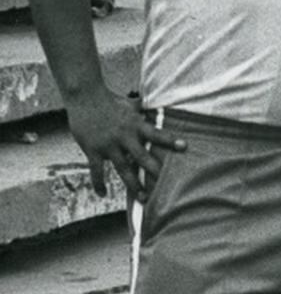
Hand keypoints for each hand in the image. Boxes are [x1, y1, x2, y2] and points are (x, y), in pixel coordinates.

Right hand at [66, 88, 186, 201]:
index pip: (156, 133)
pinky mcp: (92, 150)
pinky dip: (99, 183)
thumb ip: (143, 112)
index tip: (184, 147)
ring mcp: (108, 145)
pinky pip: (96, 171)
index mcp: (135, 124)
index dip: (170, 140)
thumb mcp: (130, 105)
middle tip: (165, 186)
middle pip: (142, 157)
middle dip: (154, 171)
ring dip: (133, 184)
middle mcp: (124, 136)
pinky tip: (103, 194)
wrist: (84, 96)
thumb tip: (159, 106)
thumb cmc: (110, 100)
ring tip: (143, 197)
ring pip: (123, 169)